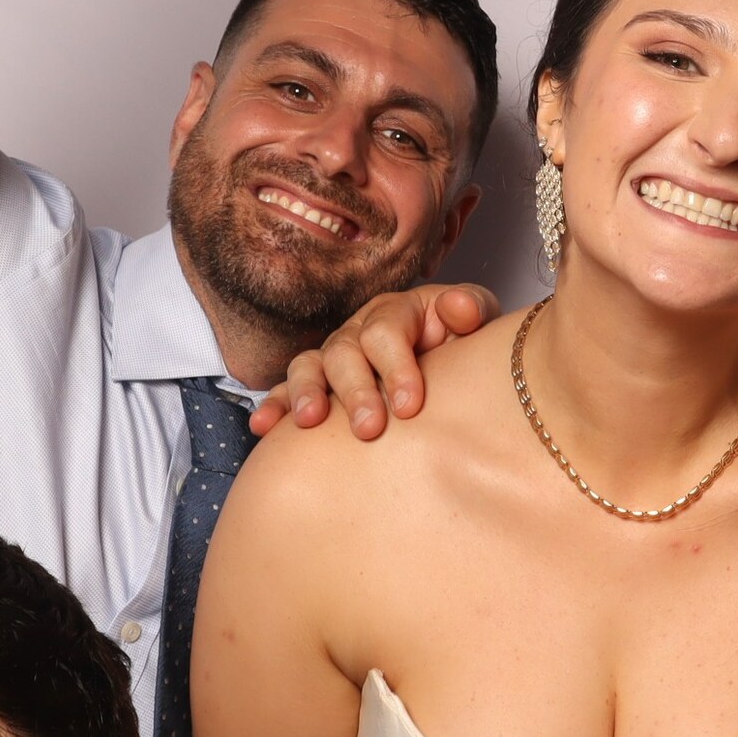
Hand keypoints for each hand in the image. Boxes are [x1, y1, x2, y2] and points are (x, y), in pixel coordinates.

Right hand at [247, 284, 500, 439]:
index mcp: (396, 313)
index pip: (386, 334)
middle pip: (345, 353)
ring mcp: (334, 358)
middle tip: (369, 428)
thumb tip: (458, 308)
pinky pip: (286, 392)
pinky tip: (263, 428)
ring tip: (310, 421)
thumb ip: (470, 310)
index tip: (410, 407)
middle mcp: (359, 332)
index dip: (396, 368)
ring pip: (309, 367)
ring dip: (306, 394)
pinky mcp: (317, 386)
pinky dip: (274, 407)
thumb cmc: (462, 344)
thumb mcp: (475, 323)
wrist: (452, 368)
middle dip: (355, 391)